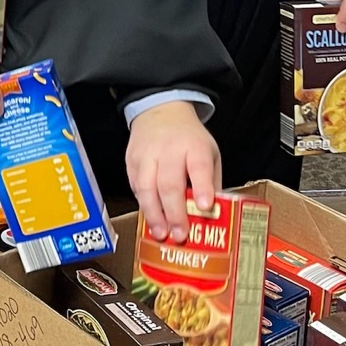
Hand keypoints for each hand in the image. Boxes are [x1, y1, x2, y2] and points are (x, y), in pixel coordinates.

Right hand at [126, 101, 221, 242]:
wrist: (161, 111)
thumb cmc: (189, 139)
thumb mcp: (209, 153)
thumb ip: (211, 182)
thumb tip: (213, 215)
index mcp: (195, 146)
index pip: (199, 166)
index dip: (202, 187)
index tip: (205, 205)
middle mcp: (169, 149)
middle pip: (169, 183)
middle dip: (174, 212)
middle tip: (180, 234)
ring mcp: (147, 155)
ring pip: (147, 188)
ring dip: (154, 214)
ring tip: (162, 233)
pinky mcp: (132, 161)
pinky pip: (135, 187)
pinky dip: (143, 205)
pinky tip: (151, 219)